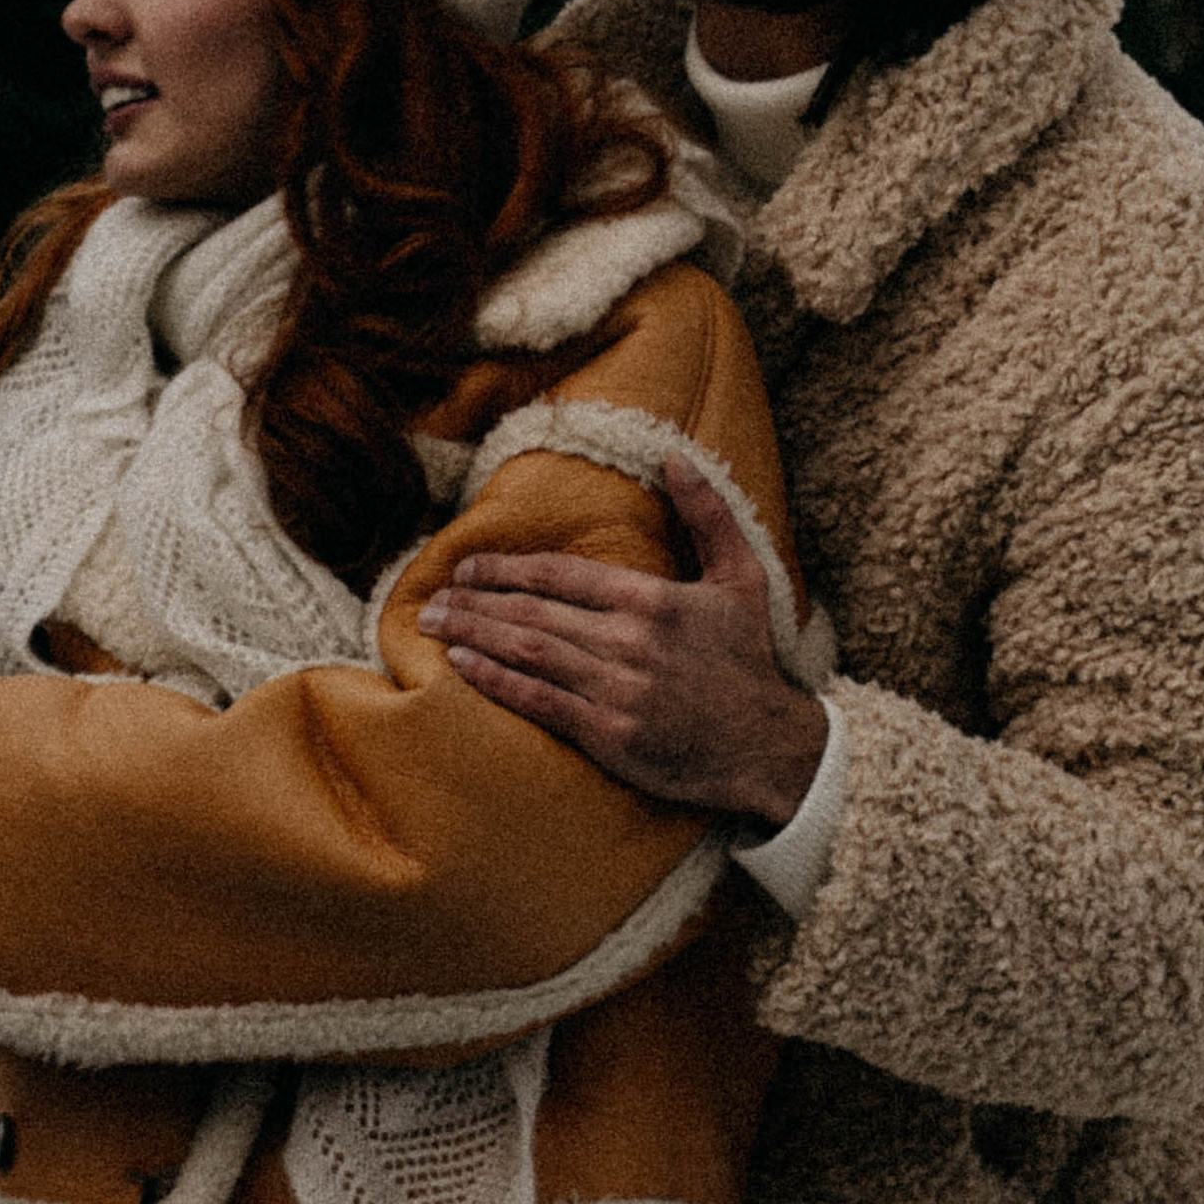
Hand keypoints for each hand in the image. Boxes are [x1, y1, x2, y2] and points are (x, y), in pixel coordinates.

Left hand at [415, 458, 828, 825]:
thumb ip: (707, 515)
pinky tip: (462, 667)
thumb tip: (674, 457)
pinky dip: (495, 680)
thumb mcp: (742, 578)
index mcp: (652, 599)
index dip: (506, 567)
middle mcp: (629, 640)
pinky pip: (538, 701)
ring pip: (528, 651)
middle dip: (475, 601)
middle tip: (432, 597)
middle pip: (533, 611)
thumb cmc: (750, 661)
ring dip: (474, 635)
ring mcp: (617, 689)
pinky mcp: (610, 734)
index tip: (467, 566)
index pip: (561, 574)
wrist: (770, 747)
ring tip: (434, 626)